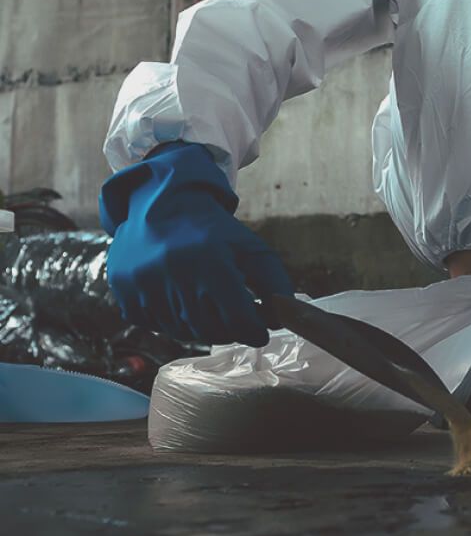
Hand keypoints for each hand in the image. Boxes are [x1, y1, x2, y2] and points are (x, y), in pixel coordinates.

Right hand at [100, 142, 292, 346]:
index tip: (261, 332)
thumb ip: (274, 280)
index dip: (253, 330)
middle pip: (210, 329)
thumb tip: (282, 317)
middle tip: (238, 322)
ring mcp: (144, 283)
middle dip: (230, 331)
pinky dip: (172, 321)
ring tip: (210, 309)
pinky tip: (181, 301)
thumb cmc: (211, 229)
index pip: (237, 317)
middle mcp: (174, 272)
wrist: (159, 203)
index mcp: (210, 260)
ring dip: (202, 327)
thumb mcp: (249, 246)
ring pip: (182, 331)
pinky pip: (155, 325)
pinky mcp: (124, 290)